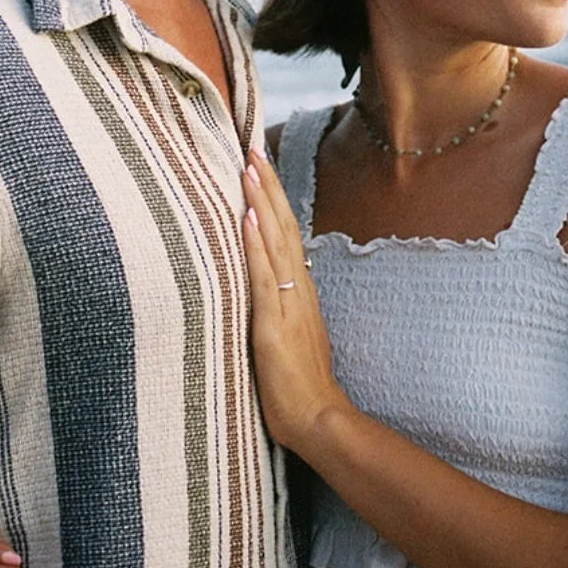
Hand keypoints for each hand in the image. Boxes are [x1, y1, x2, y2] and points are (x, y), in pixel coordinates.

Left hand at [241, 150, 347, 454]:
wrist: (320, 420)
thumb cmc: (300, 387)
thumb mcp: (290, 338)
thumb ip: (280, 311)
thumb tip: (267, 291)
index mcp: (299, 292)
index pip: (284, 235)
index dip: (272, 200)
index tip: (259, 166)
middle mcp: (296, 290)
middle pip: (282, 227)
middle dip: (266, 186)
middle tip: (251, 148)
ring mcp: (287, 305)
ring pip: (273, 242)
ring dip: (260, 202)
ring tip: (248, 167)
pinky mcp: (273, 325)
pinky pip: (264, 278)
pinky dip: (256, 246)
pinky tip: (248, 219)